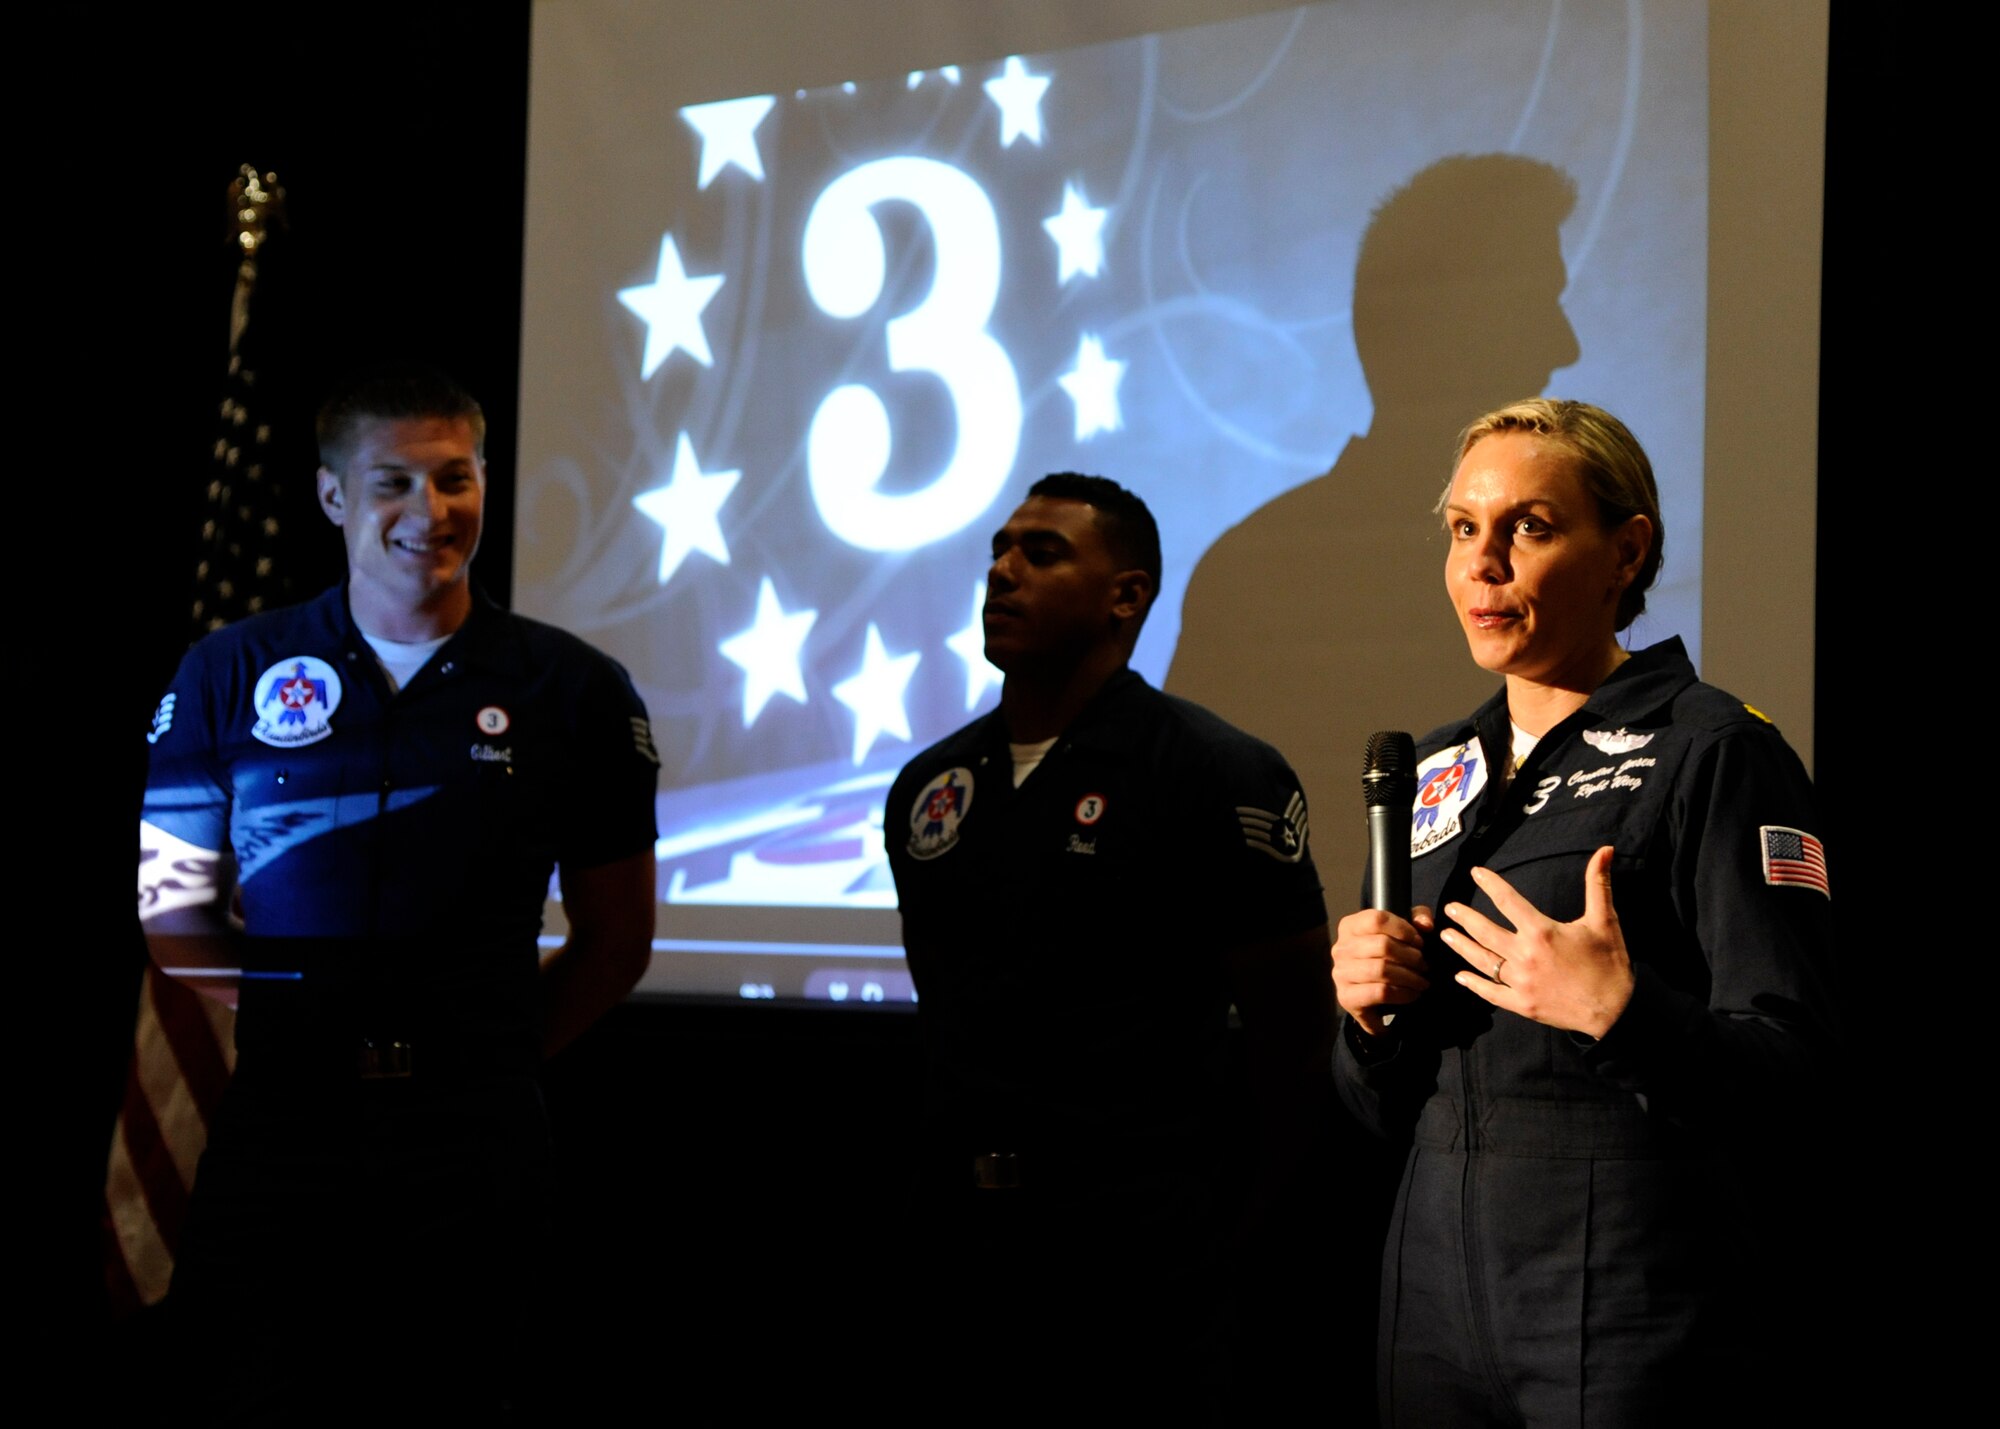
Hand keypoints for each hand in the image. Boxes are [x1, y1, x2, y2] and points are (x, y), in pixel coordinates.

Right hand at [1331, 906, 1432, 1037]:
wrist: (1371, 997)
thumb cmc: (1387, 959)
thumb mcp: (1402, 932)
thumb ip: (1418, 917)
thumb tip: (1426, 925)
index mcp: (1350, 927)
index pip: (1376, 920)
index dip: (1404, 930)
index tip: (1419, 942)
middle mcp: (1341, 949)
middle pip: (1382, 945)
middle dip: (1411, 957)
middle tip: (1424, 965)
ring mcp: (1341, 973)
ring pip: (1381, 970)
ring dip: (1409, 977)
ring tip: (1421, 981)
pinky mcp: (1346, 997)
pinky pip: (1380, 992)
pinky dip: (1402, 993)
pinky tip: (1412, 993)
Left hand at [1441, 846, 1634, 1038]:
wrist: (1616, 1012)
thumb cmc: (1609, 964)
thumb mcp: (1605, 920)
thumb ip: (1598, 883)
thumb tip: (1605, 850)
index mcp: (1542, 932)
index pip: (1507, 900)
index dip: (1490, 883)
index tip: (1476, 872)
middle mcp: (1525, 956)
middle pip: (1485, 931)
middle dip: (1465, 918)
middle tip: (1449, 908)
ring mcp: (1521, 982)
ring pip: (1482, 960)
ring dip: (1461, 946)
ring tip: (1446, 935)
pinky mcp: (1522, 1005)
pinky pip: (1491, 993)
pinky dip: (1474, 984)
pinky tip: (1461, 976)